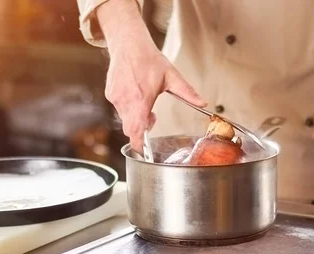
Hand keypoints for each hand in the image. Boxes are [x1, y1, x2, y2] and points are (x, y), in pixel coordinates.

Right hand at [96, 0, 205, 150]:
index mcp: (141, 99)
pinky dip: (127, 108)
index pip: (136, 130)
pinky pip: (119, 108)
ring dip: (135, 117)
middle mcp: (125, 101)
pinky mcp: (110, 94)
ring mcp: (116, 98)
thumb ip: (187, 93)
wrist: (128, 44)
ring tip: (144, 101)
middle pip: (130, 128)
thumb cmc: (148, 59)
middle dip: (141, 129)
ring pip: (124, 119)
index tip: (141, 150)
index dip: (138, 143)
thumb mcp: (172, 76)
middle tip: (152, 117)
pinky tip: (135, 93)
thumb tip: (203, 103)